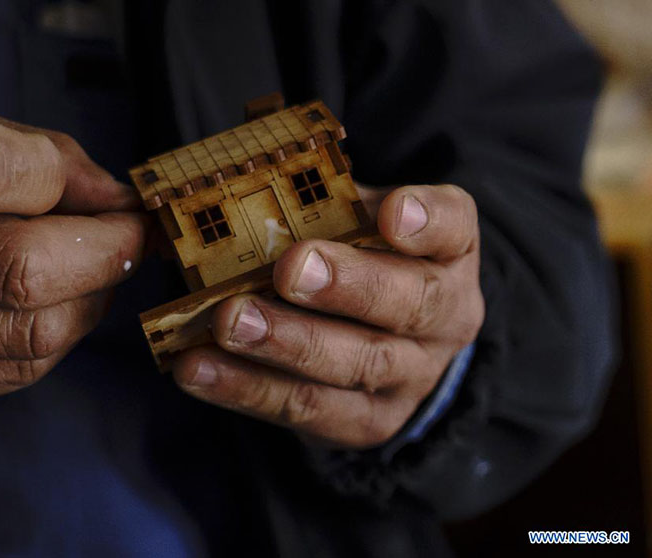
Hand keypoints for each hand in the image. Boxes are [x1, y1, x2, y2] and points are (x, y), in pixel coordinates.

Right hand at [0, 96, 144, 409]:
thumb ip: (40, 155)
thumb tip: (120, 203)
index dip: (72, 189)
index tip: (117, 200)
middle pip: (23, 271)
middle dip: (108, 255)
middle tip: (131, 239)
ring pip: (33, 334)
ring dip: (90, 300)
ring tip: (92, 270)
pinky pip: (17, 371)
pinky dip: (58, 337)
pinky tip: (53, 304)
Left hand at [173, 185, 483, 448]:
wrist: (399, 346)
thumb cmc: (366, 263)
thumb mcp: (360, 222)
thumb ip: (326, 204)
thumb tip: (249, 179)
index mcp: (449, 252)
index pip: (453, 227)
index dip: (427, 220)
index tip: (392, 211)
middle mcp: (445, 317)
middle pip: (409, 303)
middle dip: (346, 286)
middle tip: (290, 268)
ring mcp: (411, 377)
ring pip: (356, 365)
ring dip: (287, 343)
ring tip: (228, 322)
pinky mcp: (368, 422)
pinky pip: (310, 410)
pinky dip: (250, 389)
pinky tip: (199, 368)